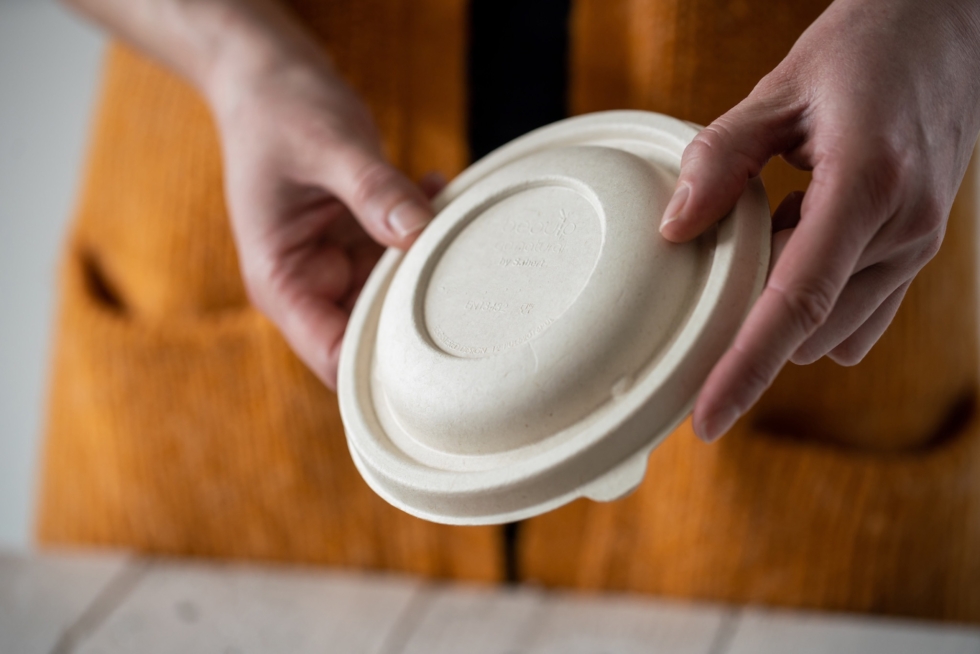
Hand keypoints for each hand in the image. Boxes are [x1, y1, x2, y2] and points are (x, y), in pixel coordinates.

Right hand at [210, 51, 440, 388]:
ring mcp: (337, 265)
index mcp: (281, 281)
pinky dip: (426, 231)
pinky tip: (437, 189)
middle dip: (421, 316)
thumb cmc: (280, 109)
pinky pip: (404, 256)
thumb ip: (374, 191)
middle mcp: (308, 284)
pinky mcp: (360, 242)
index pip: (334, 358)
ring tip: (455, 224)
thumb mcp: (328, 144)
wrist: (266, 75)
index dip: (384, 366)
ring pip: (397, 298)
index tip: (440, 354)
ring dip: (429, 268)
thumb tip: (421, 233)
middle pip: (374, 336)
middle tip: (470, 283)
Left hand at [659, 0, 979, 441]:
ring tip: (766, 237)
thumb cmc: (865, 53)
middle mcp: (903, 230)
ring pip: (832, 329)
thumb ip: (720, 159)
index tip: (707, 420)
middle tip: (705, 288)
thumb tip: (674, 230)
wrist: (947, 33)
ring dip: (783, 311)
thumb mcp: (779, 90)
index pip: (797, 304)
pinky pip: (859, 316)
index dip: (746, 369)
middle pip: (808, 329)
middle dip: (751, 330)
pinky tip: (795, 249)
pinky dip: (814, 306)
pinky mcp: (917, 252)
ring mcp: (918, 246)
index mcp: (867, 187)